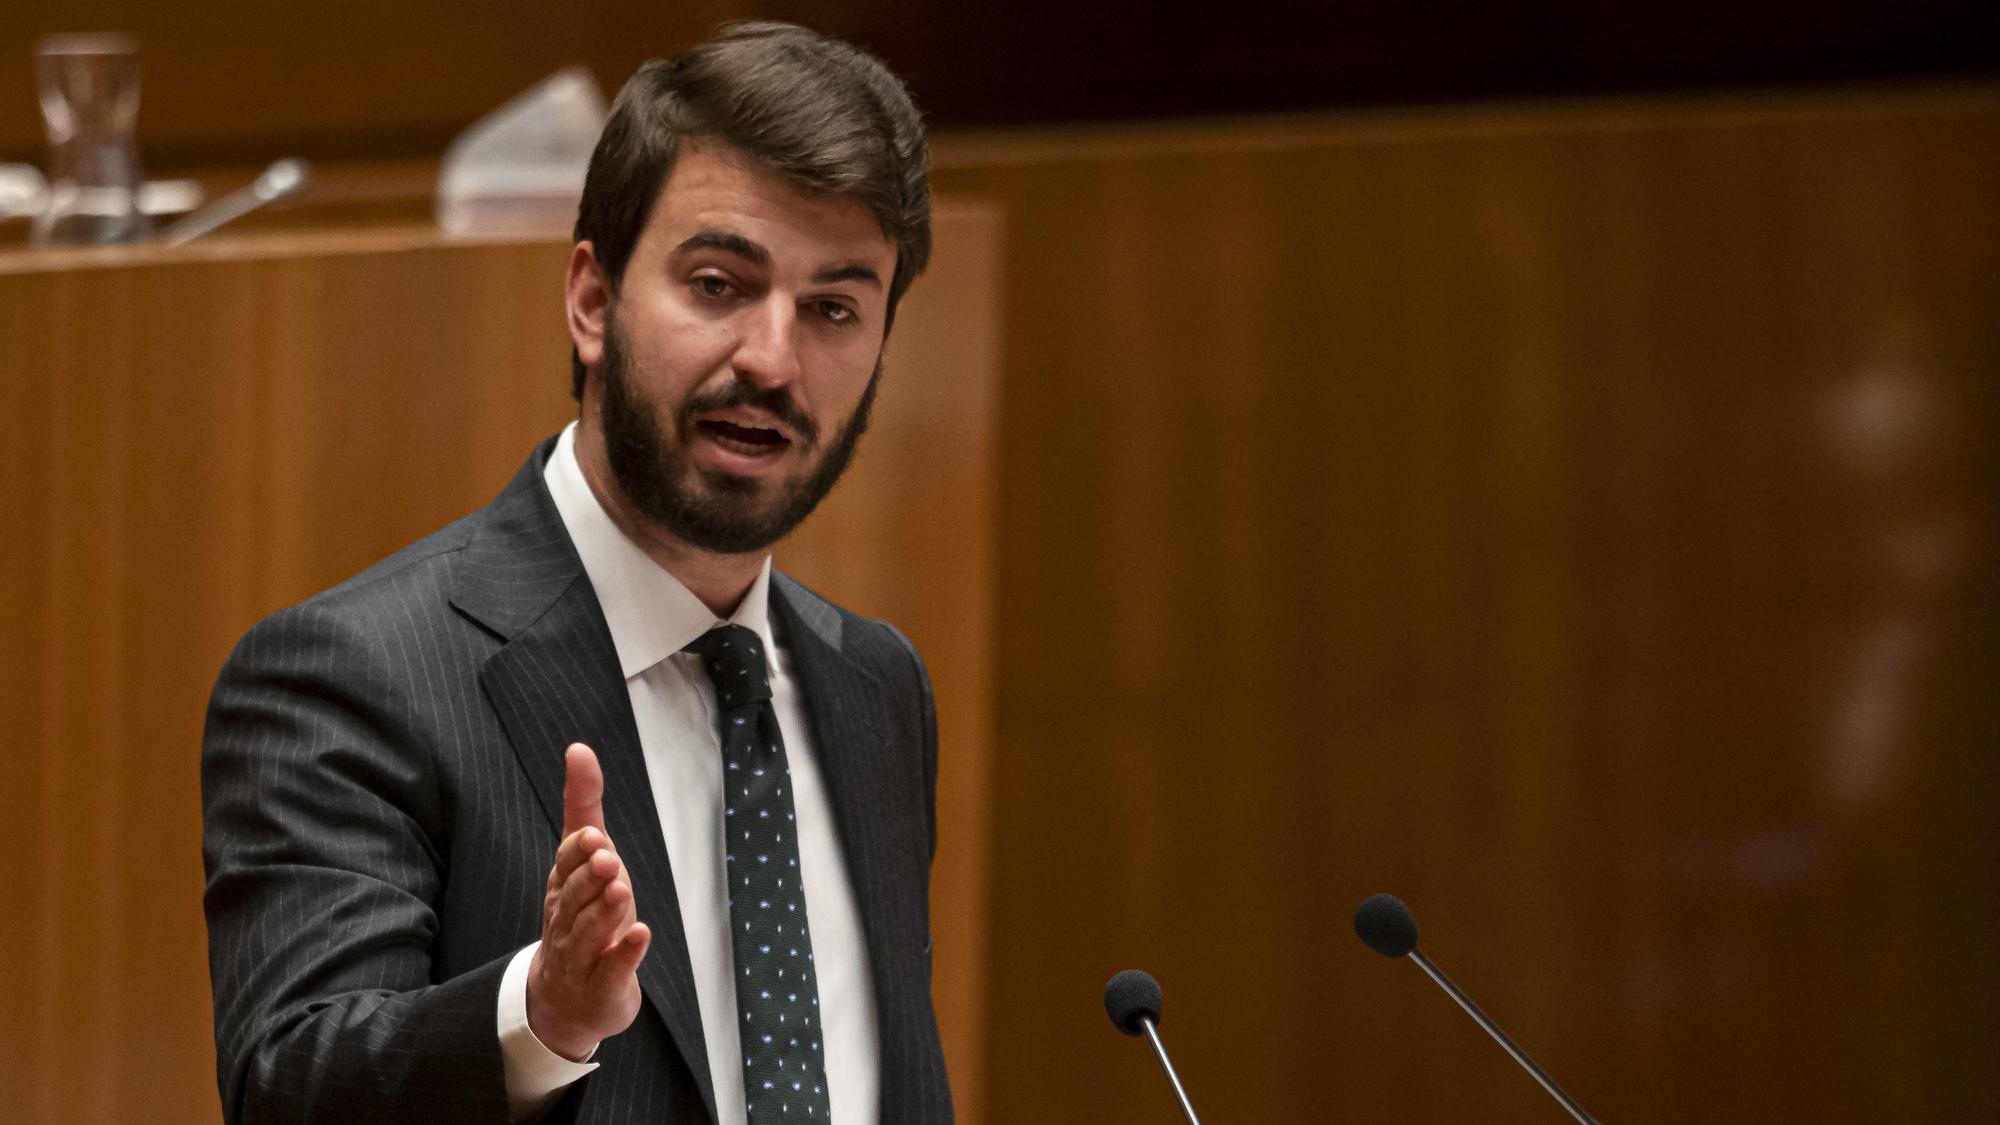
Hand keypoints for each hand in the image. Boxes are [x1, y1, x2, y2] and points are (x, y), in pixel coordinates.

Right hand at [527, 743, 651, 1061]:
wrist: (567, 1000)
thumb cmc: (583, 917)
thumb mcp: (585, 860)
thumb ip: (583, 807)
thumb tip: (579, 749)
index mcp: (562, 888)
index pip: (565, 866)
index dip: (578, 853)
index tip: (594, 836)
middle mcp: (566, 921)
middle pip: (574, 898)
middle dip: (590, 878)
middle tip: (608, 859)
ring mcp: (582, 957)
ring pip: (589, 932)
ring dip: (605, 911)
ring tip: (621, 890)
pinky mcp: (603, 986)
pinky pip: (612, 969)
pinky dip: (627, 953)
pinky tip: (642, 934)